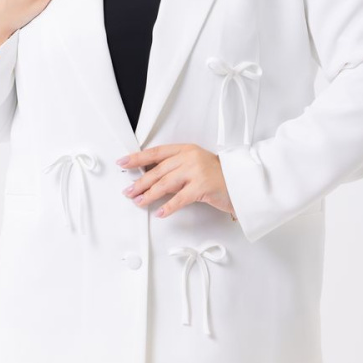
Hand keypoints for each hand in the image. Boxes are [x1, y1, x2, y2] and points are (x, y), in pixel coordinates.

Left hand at [116, 144, 236, 219]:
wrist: (240, 181)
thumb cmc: (217, 175)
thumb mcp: (194, 164)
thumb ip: (175, 167)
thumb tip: (149, 177)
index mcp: (185, 149)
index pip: (156, 152)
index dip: (137, 158)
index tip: (123, 162)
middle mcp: (189, 157)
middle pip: (158, 170)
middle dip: (140, 182)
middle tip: (128, 191)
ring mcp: (196, 171)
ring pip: (165, 183)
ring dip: (149, 194)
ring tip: (139, 202)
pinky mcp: (202, 187)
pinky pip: (180, 198)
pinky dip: (168, 207)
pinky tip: (160, 213)